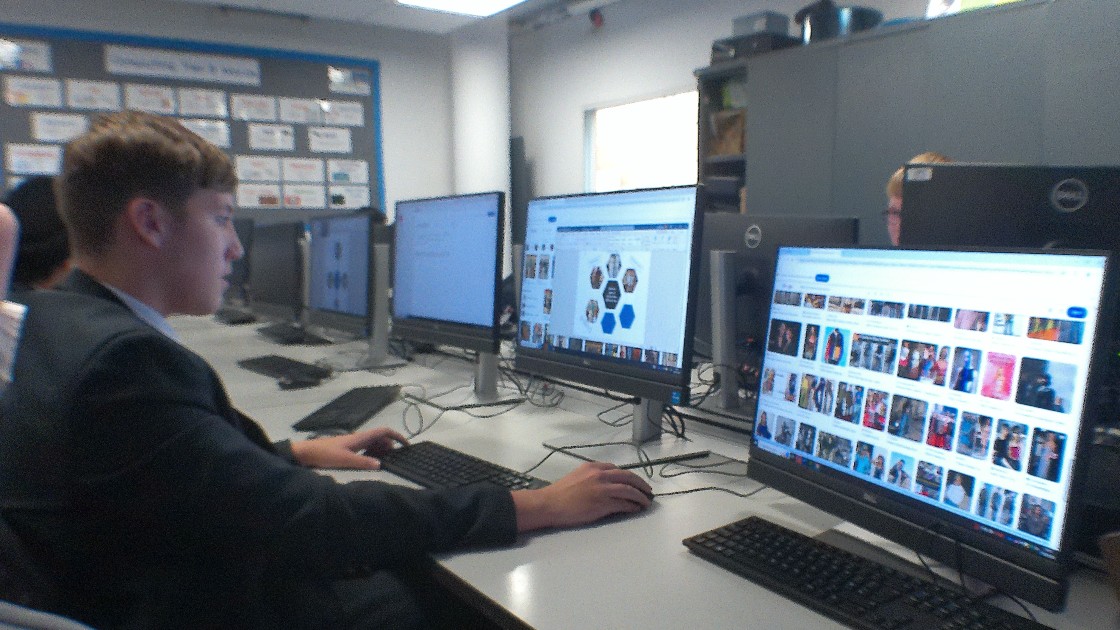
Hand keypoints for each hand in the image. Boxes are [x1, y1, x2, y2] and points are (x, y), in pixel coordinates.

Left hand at [291, 427, 407, 469]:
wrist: (306, 453)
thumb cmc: (325, 454)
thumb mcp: (345, 460)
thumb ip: (363, 462)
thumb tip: (381, 465)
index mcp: (360, 438)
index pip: (383, 432)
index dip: (397, 436)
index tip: (406, 445)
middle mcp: (359, 438)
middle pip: (380, 438)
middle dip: (390, 446)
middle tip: (394, 459)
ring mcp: (353, 443)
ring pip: (373, 444)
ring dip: (381, 450)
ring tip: (385, 462)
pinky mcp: (348, 449)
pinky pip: (365, 449)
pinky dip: (372, 454)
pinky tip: (370, 463)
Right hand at [511, 461, 652, 531]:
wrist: (550, 504)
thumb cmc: (560, 493)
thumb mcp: (577, 476)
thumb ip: (593, 477)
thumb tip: (607, 485)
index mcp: (593, 467)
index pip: (617, 469)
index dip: (629, 476)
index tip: (635, 482)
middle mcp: (600, 475)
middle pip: (628, 476)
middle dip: (641, 484)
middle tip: (648, 491)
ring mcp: (602, 488)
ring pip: (629, 490)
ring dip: (640, 496)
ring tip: (646, 502)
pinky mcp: (603, 503)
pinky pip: (623, 503)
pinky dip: (632, 506)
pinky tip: (636, 509)